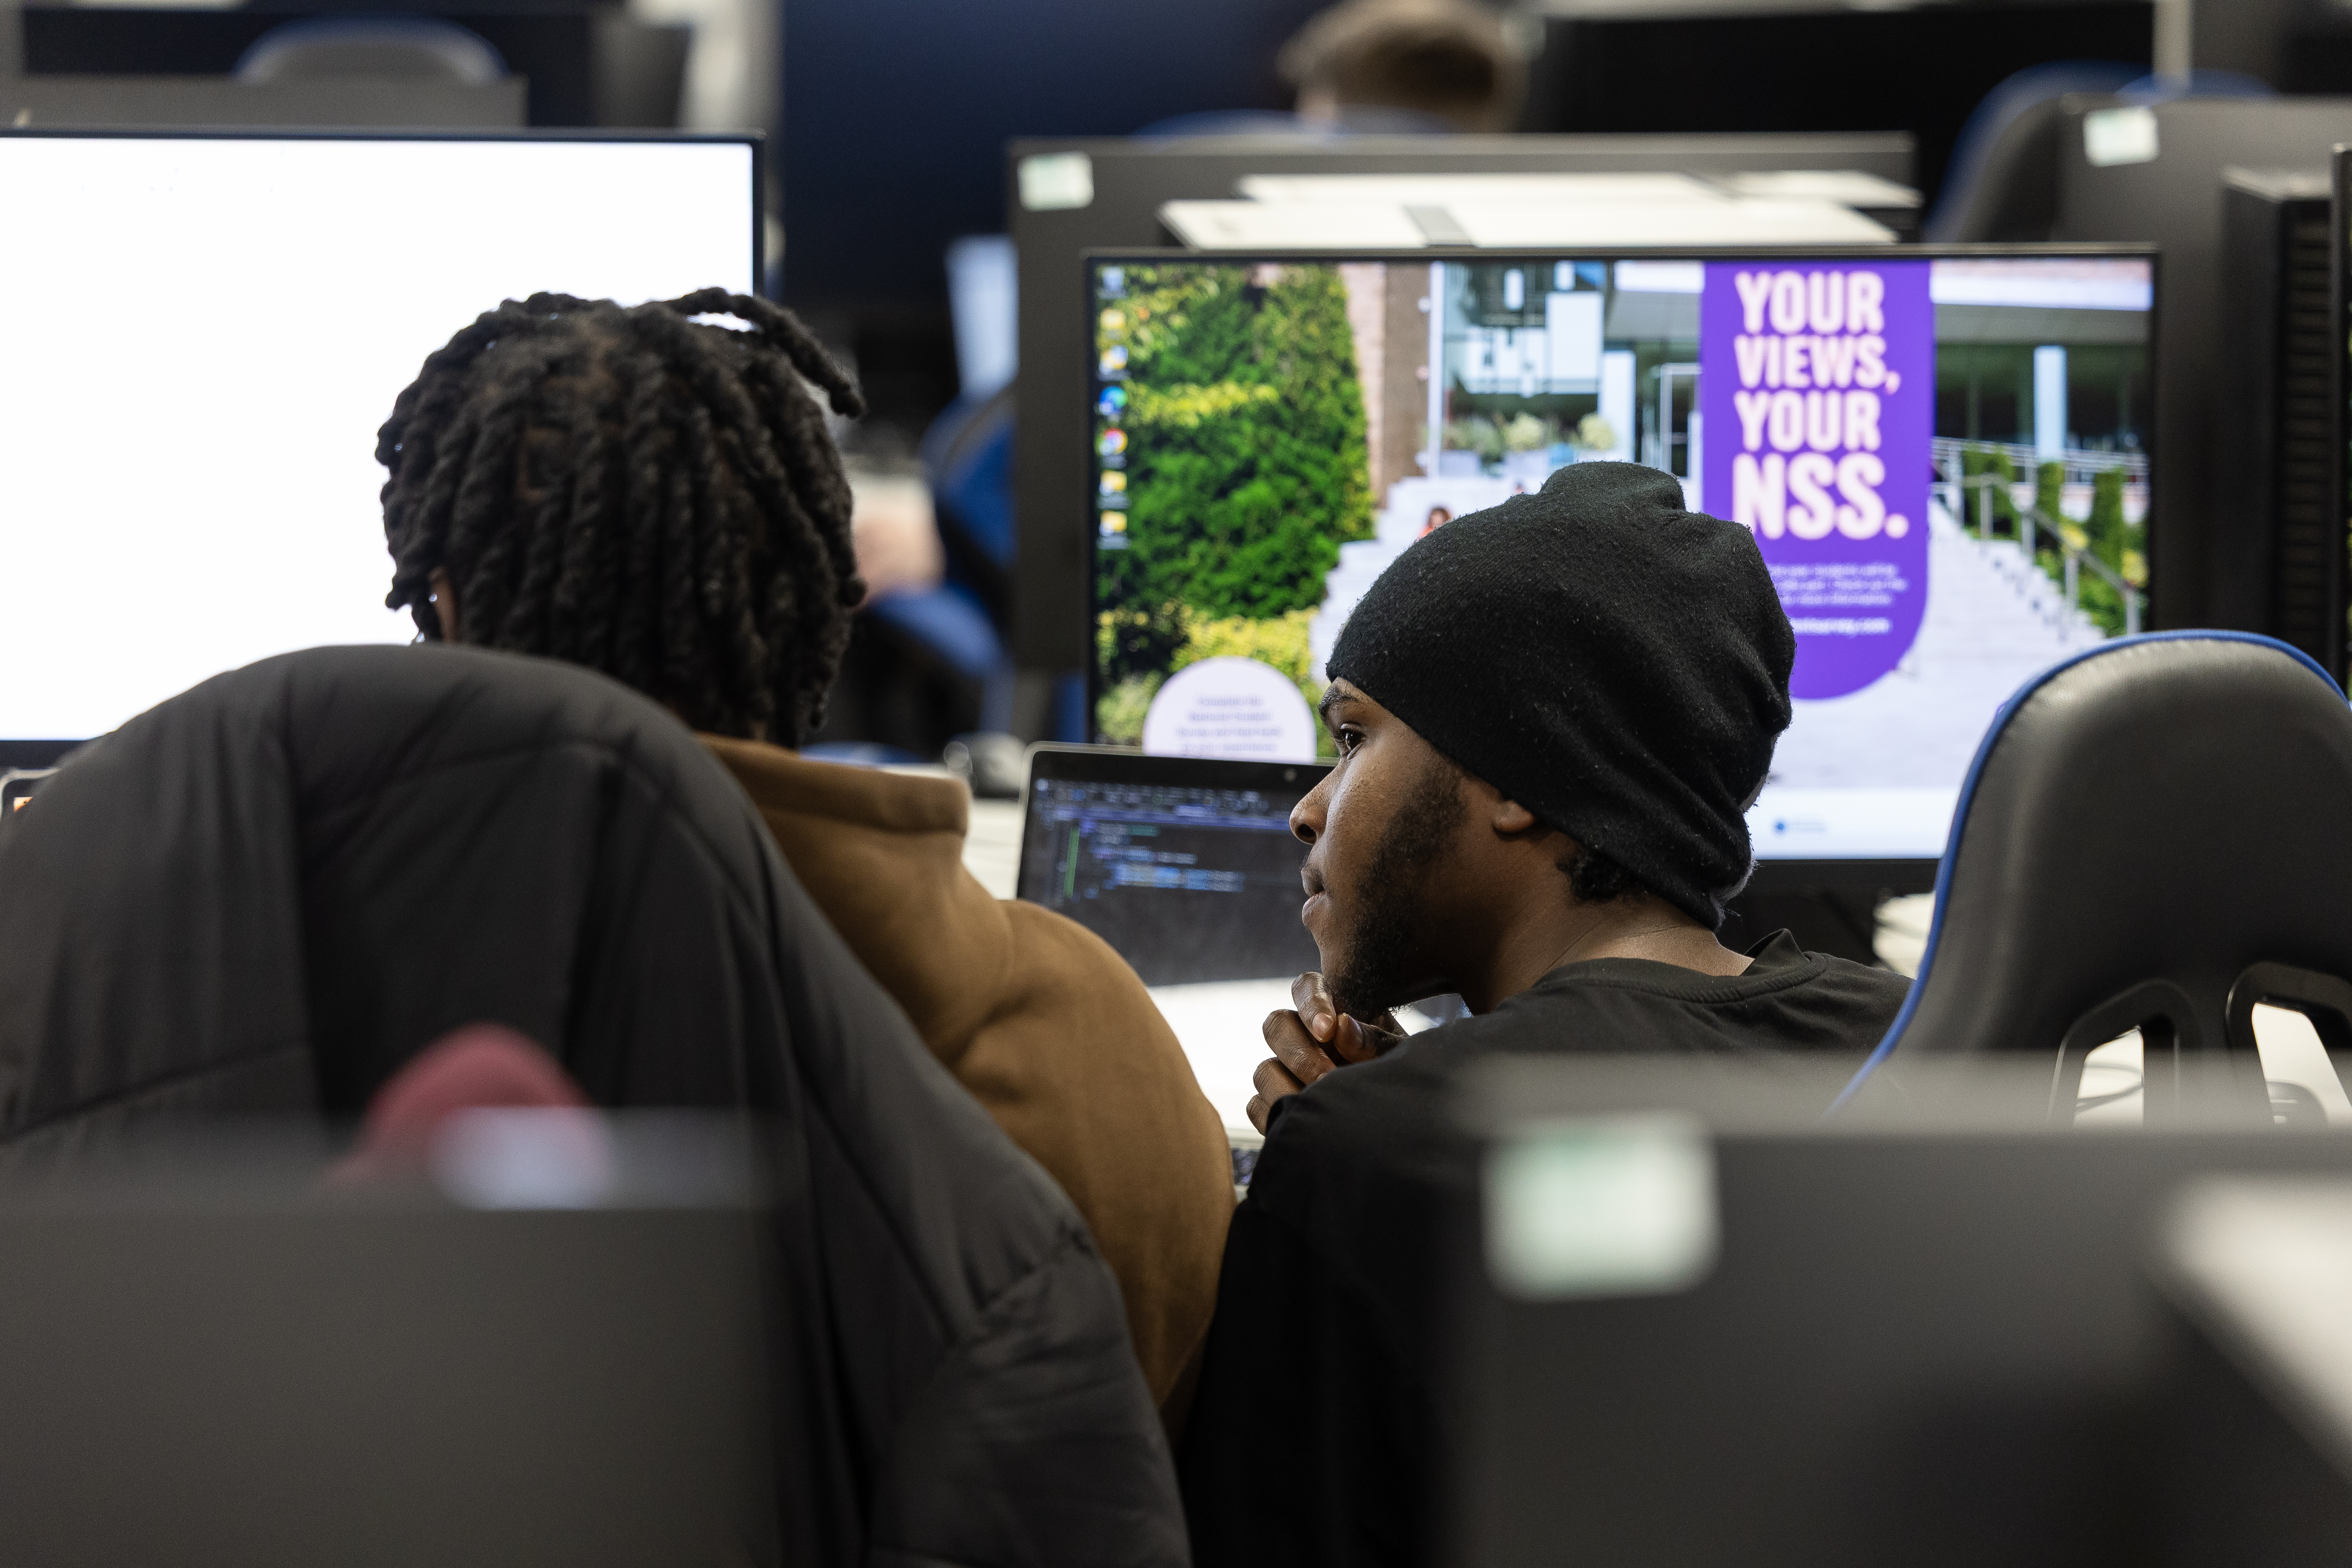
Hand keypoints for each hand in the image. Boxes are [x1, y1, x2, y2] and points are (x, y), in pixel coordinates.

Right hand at [1244, 973, 1404, 1133]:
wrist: (1397, 1119)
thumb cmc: (1399, 1077)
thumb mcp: (1400, 1056)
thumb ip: (1374, 1040)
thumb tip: (1342, 1026)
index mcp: (1334, 1011)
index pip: (1307, 987)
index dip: (1310, 1003)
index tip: (1327, 1029)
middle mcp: (1303, 1037)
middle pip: (1276, 1025)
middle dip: (1300, 1054)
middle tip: (1328, 1077)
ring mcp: (1285, 1071)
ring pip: (1264, 1070)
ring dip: (1286, 1089)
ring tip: (1322, 1108)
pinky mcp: (1275, 1105)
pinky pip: (1257, 1106)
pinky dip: (1275, 1114)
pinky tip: (1306, 1124)